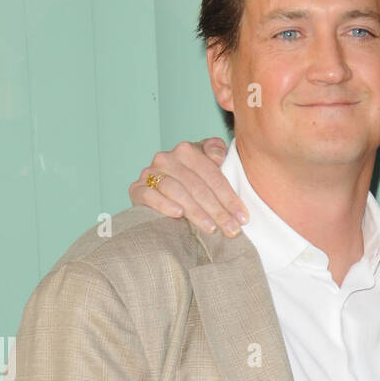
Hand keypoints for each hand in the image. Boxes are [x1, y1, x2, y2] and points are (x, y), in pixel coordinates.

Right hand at [129, 138, 247, 236]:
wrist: (161, 194)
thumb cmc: (193, 183)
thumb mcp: (208, 167)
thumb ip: (216, 154)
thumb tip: (217, 155)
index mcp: (187, 150)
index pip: (212, 174)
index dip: (229, 196)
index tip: (243, 217)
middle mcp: (166, 158)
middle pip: (197, 186)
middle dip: (217, 210)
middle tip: (232, 230)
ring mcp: (150, 173)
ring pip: (177, 191)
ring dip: (196, 212)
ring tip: (211, 229)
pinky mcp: (136, 189)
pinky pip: (150, 195)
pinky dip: (164, 205)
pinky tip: (179, 215)